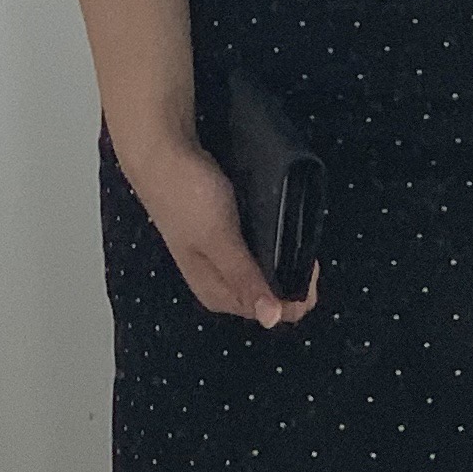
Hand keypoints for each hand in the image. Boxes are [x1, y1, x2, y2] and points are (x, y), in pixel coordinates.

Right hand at [112, 129, 320, 327]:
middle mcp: (218, 282)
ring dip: (285, 264)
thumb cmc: (187, 196)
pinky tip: (283, 232)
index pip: (268, 313)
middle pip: (267, 295)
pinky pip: (257, 252)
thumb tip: (271, 320)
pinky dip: (274, 247)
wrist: (161, 152)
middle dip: (293, 281)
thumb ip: (244, 278)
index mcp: (215, 293)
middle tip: (309, 250)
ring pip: (264, 273)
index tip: (311, 266)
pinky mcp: (223, 236)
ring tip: (301, 240)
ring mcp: (220, 258)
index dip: (295, 297)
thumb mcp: (219, 239)